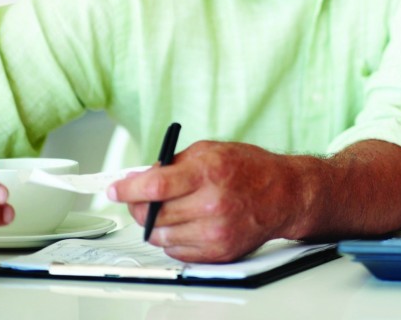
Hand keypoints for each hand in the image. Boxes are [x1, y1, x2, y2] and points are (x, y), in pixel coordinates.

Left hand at [108, 141, 300, 262]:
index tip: (115, 190)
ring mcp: (215, 231)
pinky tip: (186, 223)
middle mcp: (212, 203)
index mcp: (208, 172)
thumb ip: (174, 163)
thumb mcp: (212, 150)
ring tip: (168, 210)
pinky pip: (177, 251)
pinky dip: (173, 238)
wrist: (286, 194)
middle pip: (152, 214)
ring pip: (160, 236)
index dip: (128, 189)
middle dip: (138, 206)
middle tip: (139, 200)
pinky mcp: (219, 251)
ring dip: (155, 224)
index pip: (154, 185)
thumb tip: (140, 178)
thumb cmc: (251, 169)